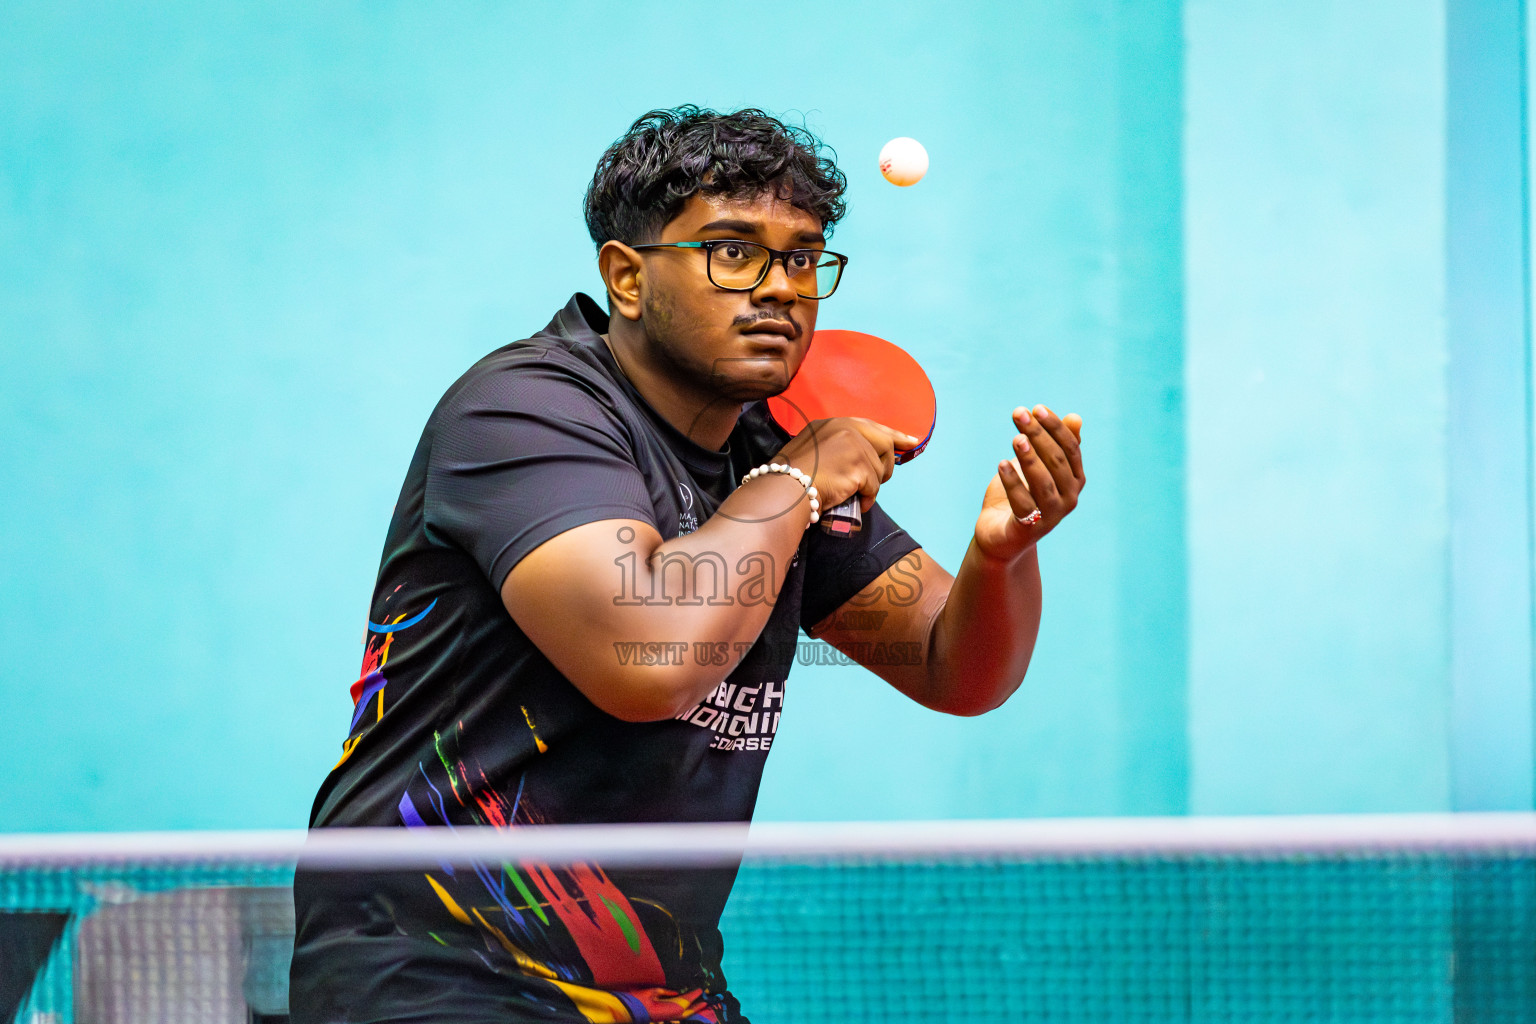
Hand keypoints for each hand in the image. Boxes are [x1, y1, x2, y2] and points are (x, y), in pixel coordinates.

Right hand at [774, 417, 917, 513]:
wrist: (784, 489)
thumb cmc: (791, 477)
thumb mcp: (811, 450)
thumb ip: (836, 448)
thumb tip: (860, 461)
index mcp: (832, 423)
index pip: (870, 425)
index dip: (892, 434)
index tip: (909, 441)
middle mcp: (845, 428)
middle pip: (884, 442)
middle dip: (888, 463)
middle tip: (884, 478)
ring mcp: (853, 445)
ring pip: (879, 468)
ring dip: (872, 485)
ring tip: (857, 495)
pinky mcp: (859, 465)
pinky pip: (874, 485)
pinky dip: (868, 497)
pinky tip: (857, 503)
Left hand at [974, 405, 1084, 560]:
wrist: (1000, 534)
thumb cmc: (1021, 494)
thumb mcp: (1037, 466)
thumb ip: (1056, 444)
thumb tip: (1075, 417)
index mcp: (1074, 480)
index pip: (1070, 449)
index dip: (1054, 427)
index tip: (1036, 408)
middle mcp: (1069, 498)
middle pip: (1056, 462)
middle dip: (1038, 435)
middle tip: (1019, 414)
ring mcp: (1052, 516)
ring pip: (1044, 483)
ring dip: (1029, 458)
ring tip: (1015, 438)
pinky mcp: (1030, 529)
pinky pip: (1023, 503)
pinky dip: (1012, 482)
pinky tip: (1001, 464)